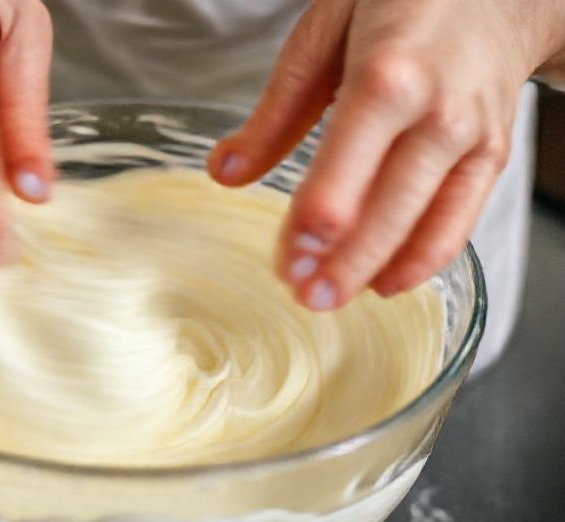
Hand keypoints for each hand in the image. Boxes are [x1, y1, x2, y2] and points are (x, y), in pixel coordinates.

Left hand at [210, 0, 564, 309]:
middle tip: (302, 297)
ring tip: (329, 299)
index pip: (346, 164)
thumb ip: (274, 112)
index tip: (288, 260)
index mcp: (387, 76)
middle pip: (388, 207)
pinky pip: (460, 221)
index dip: (318, 220)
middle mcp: (437, 112)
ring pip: (425, 223)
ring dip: (375, 270)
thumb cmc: (402, 3)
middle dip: (343, 262)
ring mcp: (470, 138)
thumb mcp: (323, 35)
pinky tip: (384, 284)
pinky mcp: (490, 156)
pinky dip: (424, 260)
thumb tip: (224, 172)